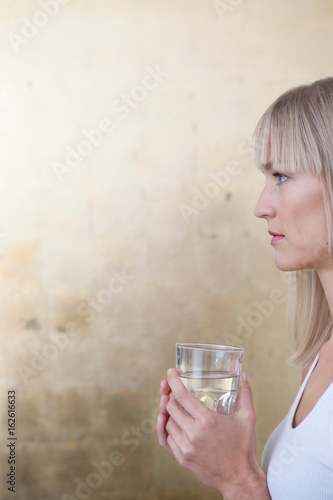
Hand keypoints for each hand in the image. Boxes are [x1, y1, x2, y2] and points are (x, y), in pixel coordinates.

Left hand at [157, 370, 268, 498]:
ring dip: (169, 413)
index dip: (173, 381)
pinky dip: (169, 429)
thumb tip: (245, 375)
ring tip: (174, 406)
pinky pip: (168, 439)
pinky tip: (173, 423)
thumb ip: (245, 394)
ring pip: (167, 423)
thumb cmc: (243, 447)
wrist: (239, 478)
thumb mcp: (247, 418)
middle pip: (171, 407)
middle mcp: (193, 433)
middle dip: (169, 395)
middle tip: (173, 390)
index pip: (181, 395)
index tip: (171, 373)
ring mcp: (186, 447)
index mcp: (207, 420)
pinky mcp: (183, 459)